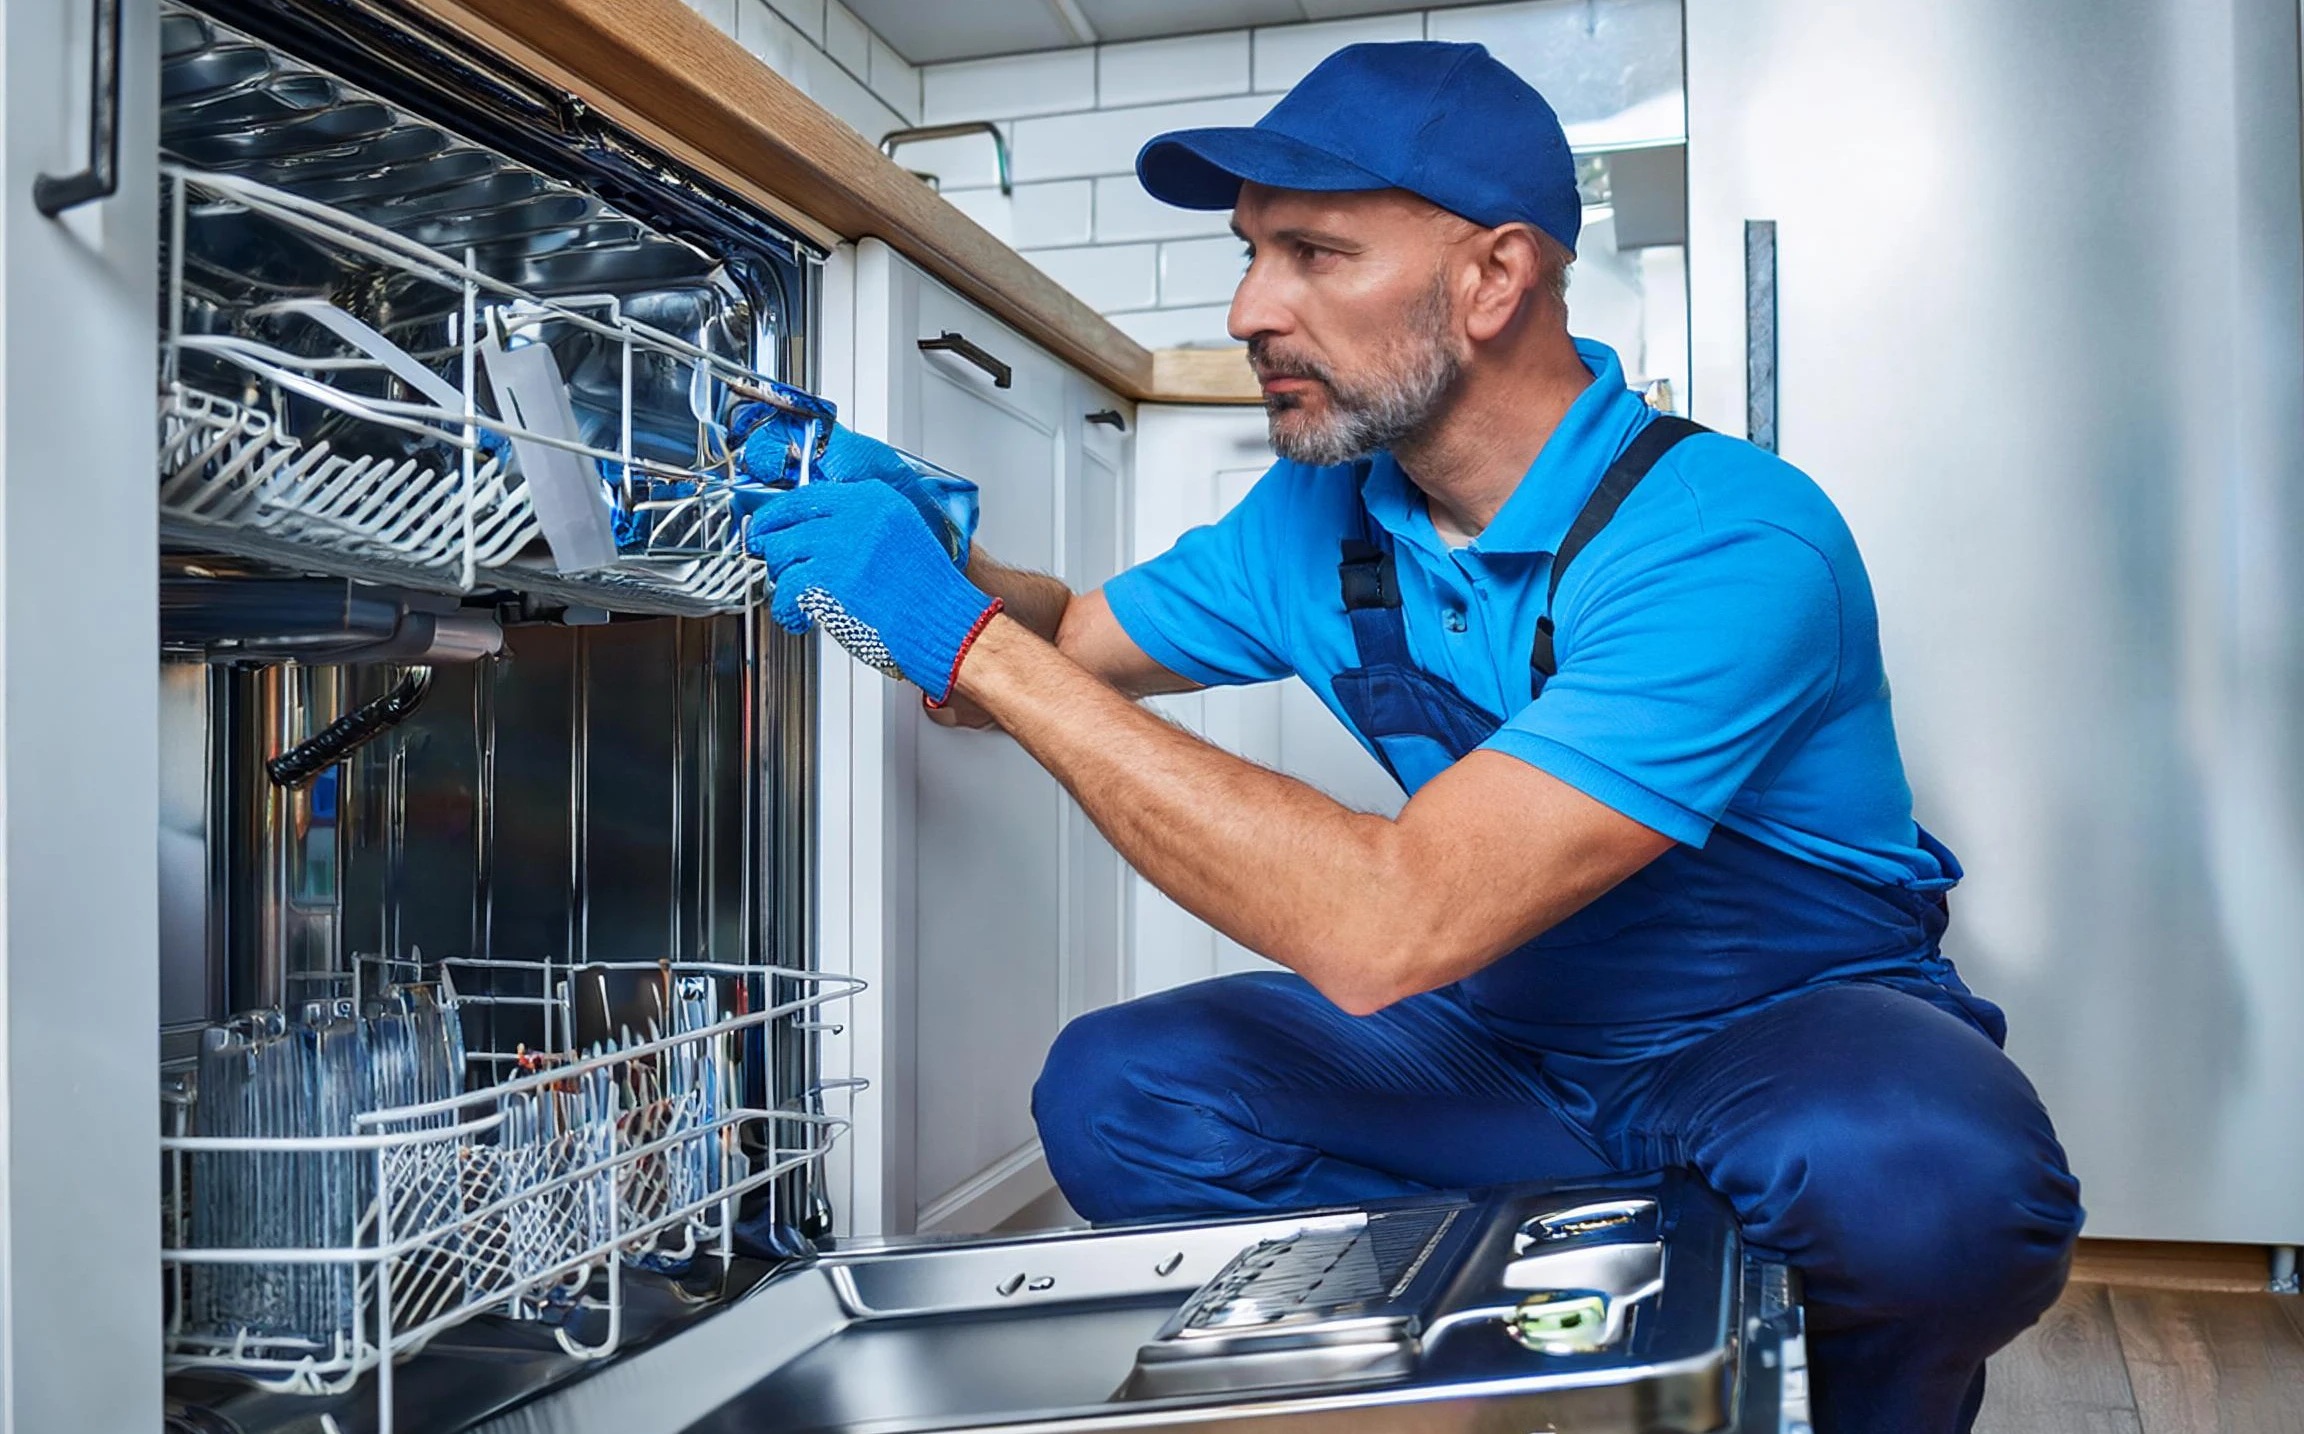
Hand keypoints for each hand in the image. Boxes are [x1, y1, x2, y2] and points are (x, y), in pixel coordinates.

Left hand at [745, 481, 1002, 704]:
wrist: (947, 625)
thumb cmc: (930, 593)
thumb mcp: (901, 536)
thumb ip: (861, 525)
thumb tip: (815, 532)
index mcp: (874, 500)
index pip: (808, 495)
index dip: (781, 514)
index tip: (770, 525)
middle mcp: (855, 516)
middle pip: (786, 520)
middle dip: (774, 546)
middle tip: (776, 564)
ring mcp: (839, 546)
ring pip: (780, 553)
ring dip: (783, 579)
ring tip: (798, 596)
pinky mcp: (827, 580)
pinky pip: (785, 590)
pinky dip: (787, 609)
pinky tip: (800, 618)